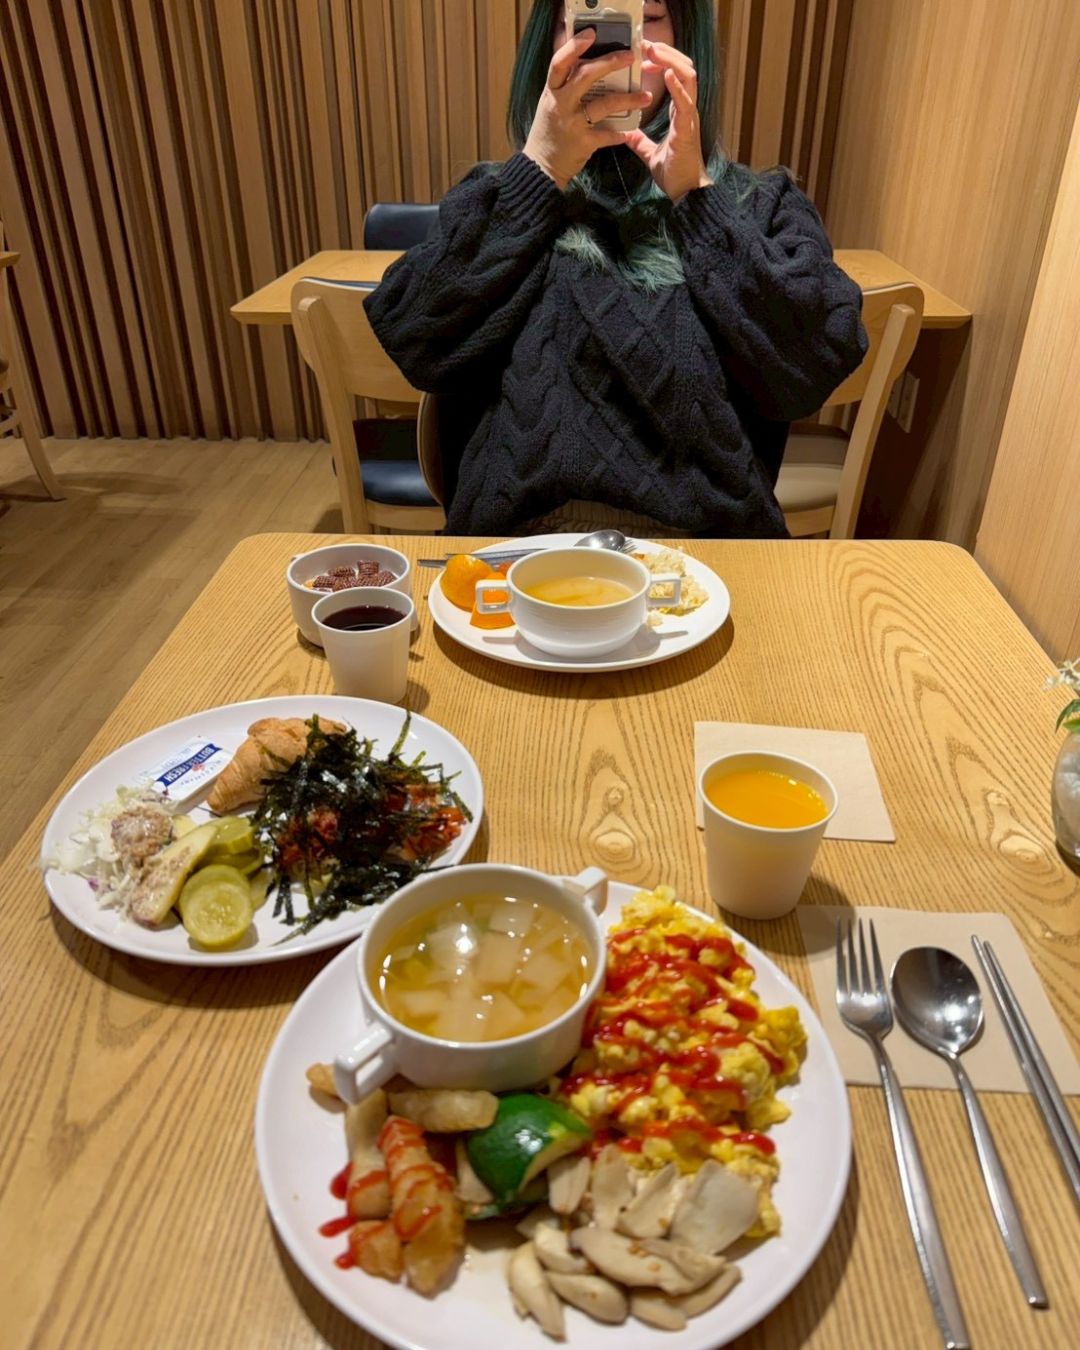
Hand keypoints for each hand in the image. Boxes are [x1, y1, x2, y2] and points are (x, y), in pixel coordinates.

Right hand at [523, 28, 650, 189]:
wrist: (541, 167)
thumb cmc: (549, 132)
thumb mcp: (551, 104)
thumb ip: (566, 87)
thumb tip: (590, 66)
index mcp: (552, 91)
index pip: (559, 62)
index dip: (574, 46)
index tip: (591, 34)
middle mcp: (560, 104)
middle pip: (585, 76)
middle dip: (610, 63)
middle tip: (630, 57)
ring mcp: (571, 123)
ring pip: (603, 104)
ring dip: (628, 99)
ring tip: (646, 97)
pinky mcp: (582, 143)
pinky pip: (606, 134)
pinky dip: (619, 134)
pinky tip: (629, 132)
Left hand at [624, 40, 711, 201]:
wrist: (685, 194)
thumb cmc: (673, 173)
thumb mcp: (649, 153)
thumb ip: (639, 141)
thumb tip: (624, 133)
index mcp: (679, 113)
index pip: (675, 77)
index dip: (661, 62)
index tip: (644, 58)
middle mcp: (686, 110)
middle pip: (683, 69)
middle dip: (666, 53)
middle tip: (647, 44)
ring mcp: (689, 118)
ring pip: (688, 78)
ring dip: (671, 61)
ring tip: (655, 51)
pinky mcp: (687, 130)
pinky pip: (686, 102)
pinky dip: (678, 86)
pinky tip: (667, 74)